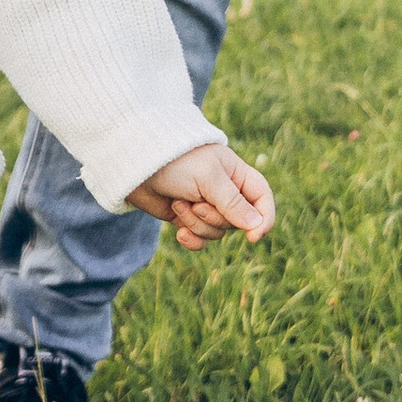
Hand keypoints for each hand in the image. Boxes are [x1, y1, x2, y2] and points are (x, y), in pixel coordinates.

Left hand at [127, 139, 275, 249]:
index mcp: (237, 175)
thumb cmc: (177, 161)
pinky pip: (200, 241)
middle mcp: (226, 192)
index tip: (253, 236)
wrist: (137, 164)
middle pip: (237, 222)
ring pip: (217, 233)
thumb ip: (233, 203)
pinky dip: (191, 239)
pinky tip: (178, 232)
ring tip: (179, 203)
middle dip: (215, 217)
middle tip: (196, 202)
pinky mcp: (188, 219)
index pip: (263, 200)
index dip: (264, 219)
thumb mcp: (209, 178)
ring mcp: (206, 207)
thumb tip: (256, 225)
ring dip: (196, 223)